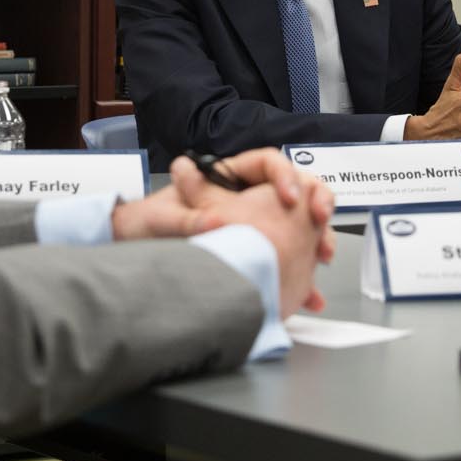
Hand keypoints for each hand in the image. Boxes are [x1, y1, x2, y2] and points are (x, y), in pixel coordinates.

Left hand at [115, 149, 335, 313]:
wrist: (137, 255)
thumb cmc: (144, 226)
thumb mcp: (163, 220)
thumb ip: (189, 217)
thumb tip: (215, 219)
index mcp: (225, 177)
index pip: (268, 163)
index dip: (284, 176)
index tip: (290, 198)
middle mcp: (243, 197)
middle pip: (292, 190)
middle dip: (313, 203)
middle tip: (320, 219)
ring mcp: (255, 225)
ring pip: (297, 226)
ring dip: (316, 239)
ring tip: (324, 255)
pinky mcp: (258, 254)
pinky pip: (288, 260)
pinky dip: (302, 276)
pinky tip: (312, 296)